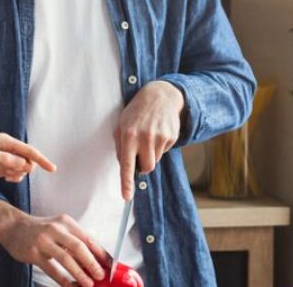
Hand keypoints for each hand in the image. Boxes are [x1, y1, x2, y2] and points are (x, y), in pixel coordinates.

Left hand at [0, 133, 55, 181]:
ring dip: (19, 174)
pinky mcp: (1, 167)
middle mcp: (8, 149)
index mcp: (6, 142)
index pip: (29, 150)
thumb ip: (4, 159)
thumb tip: (23, 164)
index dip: (41, 159)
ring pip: (23, 168)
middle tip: (10, 173)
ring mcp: (6, 158)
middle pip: (28, 160)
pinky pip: (15, 173)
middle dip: (25, 169)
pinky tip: (6, 178)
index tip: (52, 169)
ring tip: (5, 176)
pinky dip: (14, 177)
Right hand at [0, 200, 105, 285]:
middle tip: (101, 275)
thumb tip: (94, 261)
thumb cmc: (39, 230)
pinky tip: (70, 286)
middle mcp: (56, 229)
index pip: (89, 239)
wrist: (12, 226)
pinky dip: (63, 279)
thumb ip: (74, 242)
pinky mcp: (33, 253)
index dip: (101, 254)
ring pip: (66, 259)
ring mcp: (43, 241)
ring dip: (79, 273)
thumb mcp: (59, 228)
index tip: (110, 266)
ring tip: (88, 284)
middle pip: (79, 247)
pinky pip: (51, 269)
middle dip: (92, 263)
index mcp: (66, 223)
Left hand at [115, 81, 184, 199]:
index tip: (126, 197)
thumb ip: (121, 147)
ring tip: (149, 137)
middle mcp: (144, 137)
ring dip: (151, 154)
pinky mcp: (171, 136)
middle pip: (147, 168)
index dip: (126, 182)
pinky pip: (164, 151)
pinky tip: (157, 132)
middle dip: (144, 165)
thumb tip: (126, 167)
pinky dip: (160, 146)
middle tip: (140, 152)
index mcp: (128, 135)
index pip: (127, 165)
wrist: (160, 96)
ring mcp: (160, 137)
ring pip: (155, 161)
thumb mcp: (121, 125)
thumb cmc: (136, 113)